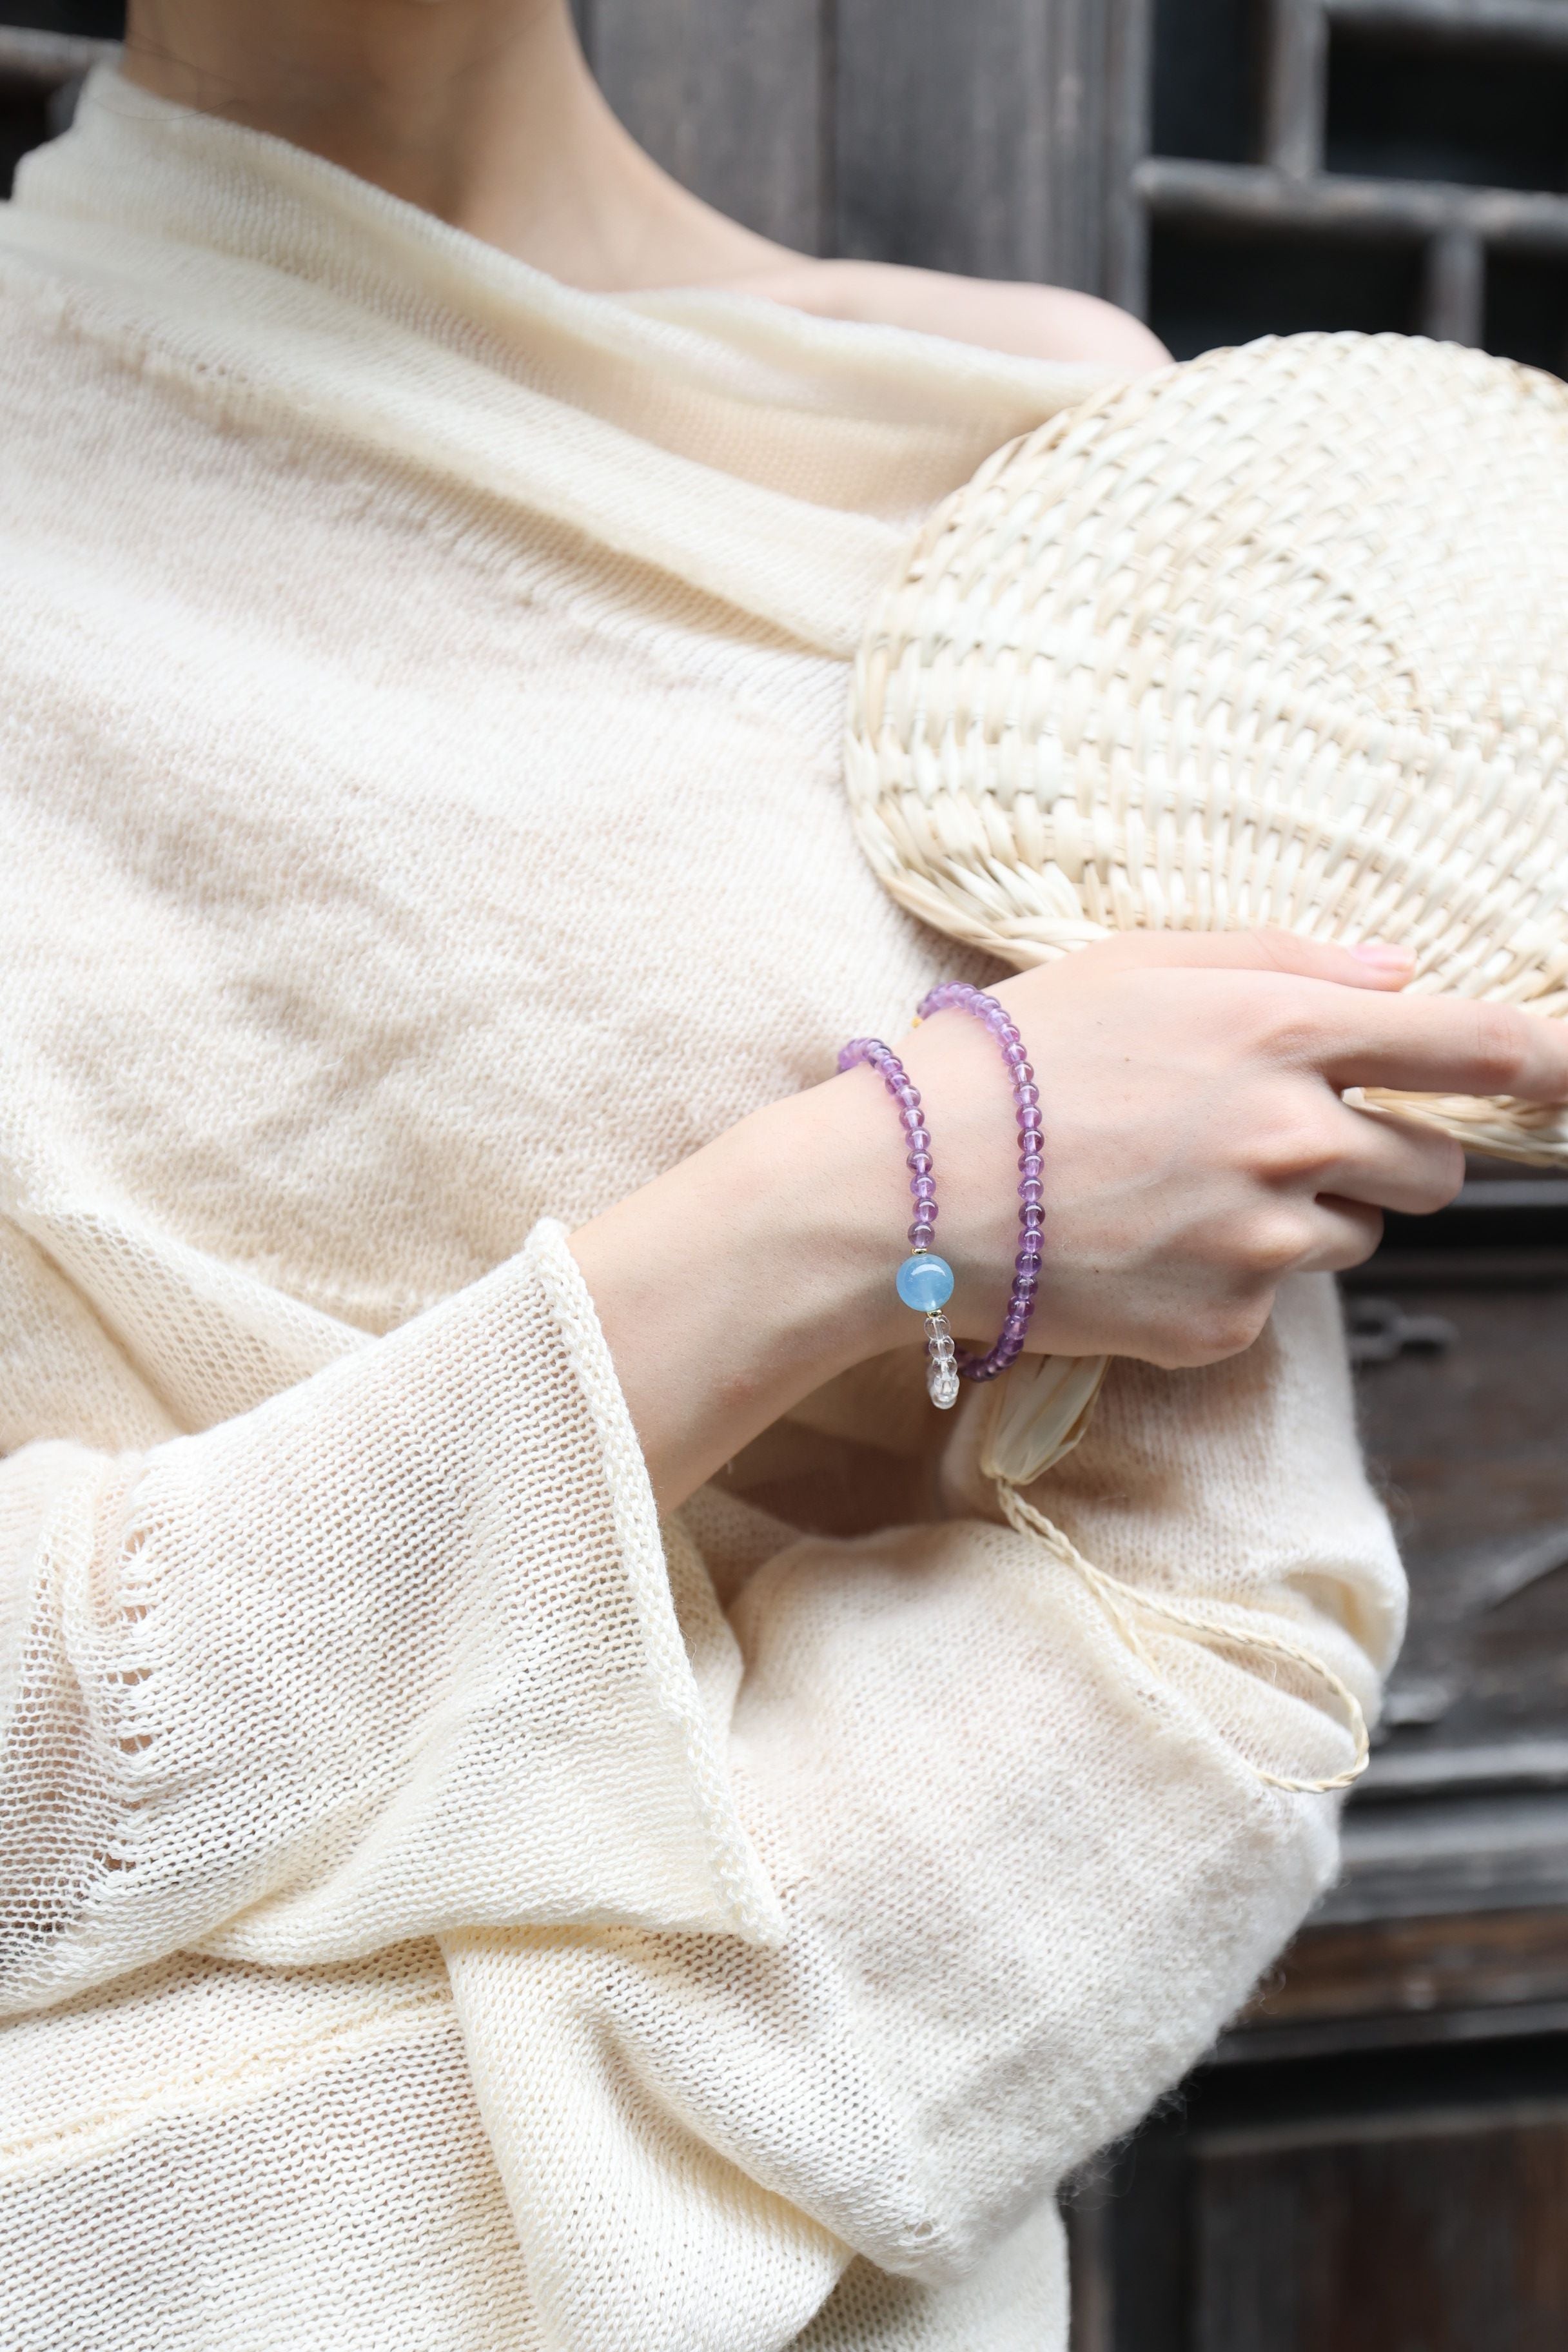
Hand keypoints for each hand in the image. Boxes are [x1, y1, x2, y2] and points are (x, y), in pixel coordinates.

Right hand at [573, 929, 1567, 1510]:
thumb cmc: (1008, 1061)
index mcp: (1280, 1033)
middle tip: (1277, 1137)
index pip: (1474, 1047)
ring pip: (1354, 1239)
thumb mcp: (1135, 961)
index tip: (1566, 1075)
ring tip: (1181, 1189)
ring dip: (1302, 1215)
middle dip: (1380, 1153)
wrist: (905, 1193)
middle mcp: (1291, 1141)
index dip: (1542, 1062)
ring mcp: (1261, 1245)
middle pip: (1429, 1166)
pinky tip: (1143, 1244)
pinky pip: (1274, 1301)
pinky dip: (1230, 1276)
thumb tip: (1396, 975)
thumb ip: (1283, 958)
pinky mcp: (1223, 1326)